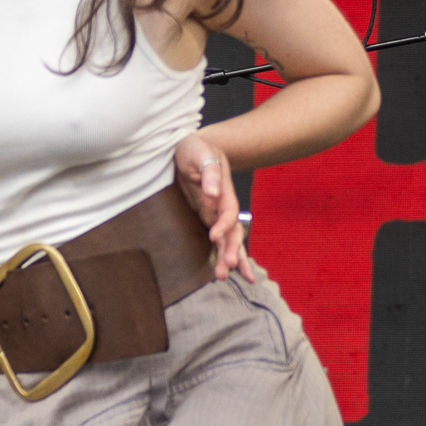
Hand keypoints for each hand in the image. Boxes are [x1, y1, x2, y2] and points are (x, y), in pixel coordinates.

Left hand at [174, 134, 254, 282]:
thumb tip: (212, 192)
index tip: (214, 236)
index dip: (224, 225)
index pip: (228, 212)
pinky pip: (219, 239)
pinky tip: (229, 270)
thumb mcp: (200, 153)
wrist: (192, 148)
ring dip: (228, 257)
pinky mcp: (207, 218)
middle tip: (227, 268)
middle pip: (233, 231)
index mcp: (224, 190)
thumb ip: (209, 171)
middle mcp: (223, 205)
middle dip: (231, 249)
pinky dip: (224, 253)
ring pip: (228, 239)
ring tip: (223, 277)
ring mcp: (216, 213)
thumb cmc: (196, 148)